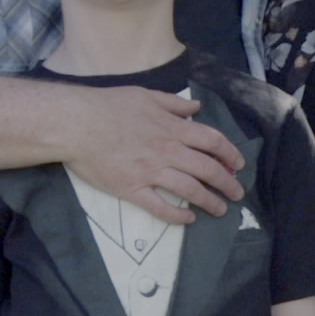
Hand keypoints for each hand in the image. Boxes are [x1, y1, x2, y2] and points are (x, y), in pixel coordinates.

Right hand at [65, 85, 242, 222]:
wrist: (76, 123)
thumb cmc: (108, 106)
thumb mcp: (145, 95)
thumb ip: (174, 103)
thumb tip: (197, 107)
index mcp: (172, 128)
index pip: (212, 141)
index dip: (230, 154)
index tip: (239, 164)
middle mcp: (167, 151)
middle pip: (208, 169)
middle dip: (228, 183)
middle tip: (237, 194)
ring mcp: (151, 172)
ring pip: (191, 191)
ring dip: (210, 202)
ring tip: (221, 210)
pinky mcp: (133, 189)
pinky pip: (161, 207)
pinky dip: (178, 216)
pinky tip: (188, 220)